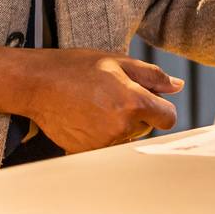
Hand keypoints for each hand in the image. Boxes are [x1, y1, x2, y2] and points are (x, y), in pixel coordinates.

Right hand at [0, 46, 181, 152]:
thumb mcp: (118, 61)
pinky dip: (102, 134)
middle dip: (138, 113)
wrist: (37, 84)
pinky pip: (106, 146)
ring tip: (97, 104)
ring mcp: (102, 143)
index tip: (150, 100)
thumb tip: (176, 86)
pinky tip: (87, 117)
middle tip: (114, 94)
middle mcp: (120, 127)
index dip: (161, 107)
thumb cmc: (76, 68)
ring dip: (120, 124)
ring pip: (126, 137)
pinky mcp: (86, 151)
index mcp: (133, 103)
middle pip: (147, 127)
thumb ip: (152, 76)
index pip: (168, 117)